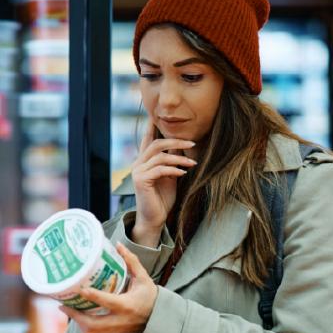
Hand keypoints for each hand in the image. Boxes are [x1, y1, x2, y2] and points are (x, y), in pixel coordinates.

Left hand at [59, 243, 157, 332]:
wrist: (158, 318)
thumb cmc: (151, 296)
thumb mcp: (143, 278)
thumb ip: (131, 261)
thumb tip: (118, 245)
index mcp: (127, 305)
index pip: (108, 301)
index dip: (93, 296)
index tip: (80, 288)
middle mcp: (120, 319)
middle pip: (93, 324)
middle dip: (75, 316)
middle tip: (63, 304)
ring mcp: (116, 328)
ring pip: (91, 331)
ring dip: (77, 321)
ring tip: (66, 308)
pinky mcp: (113, 332)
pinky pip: (95, 332)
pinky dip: (84, 325)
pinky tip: (78, 315)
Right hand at [132, 119, 196, 237]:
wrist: (154, 218)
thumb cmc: (162, 198)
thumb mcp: (170, 176)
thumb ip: (172, 161)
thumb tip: (182, 146)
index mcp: (144, 161)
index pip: (149, 139)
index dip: (153, 126)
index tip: (158, 114)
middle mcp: (138, 163)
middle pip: (157, 143)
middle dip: (176, 141)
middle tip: (193, 142)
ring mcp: (138, 171)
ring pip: (160, 156)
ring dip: (179, 158)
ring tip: (193, 163)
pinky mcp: (141, 181)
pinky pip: (160, 169)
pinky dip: (174, 169)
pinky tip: (183, 173)